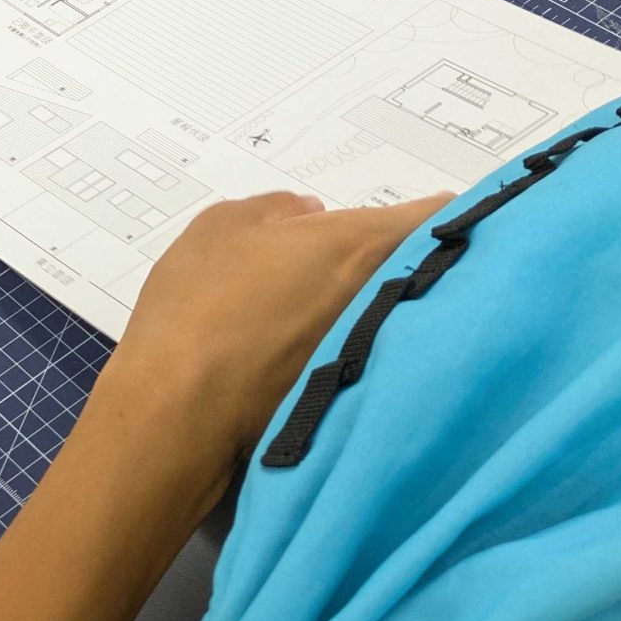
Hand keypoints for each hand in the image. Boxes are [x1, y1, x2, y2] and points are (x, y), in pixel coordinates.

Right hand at [102, 191, 449, 494]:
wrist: (180, 410)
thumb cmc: (199, 306)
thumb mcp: (221, 227)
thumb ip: (274, 209)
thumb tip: (308, 213)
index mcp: (358, 245)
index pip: (437, 217)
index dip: (440, 212)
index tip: (431, 213)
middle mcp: (380, 300)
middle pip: (425, 272)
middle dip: (413, 259)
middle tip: (370, 256)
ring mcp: (371, 354)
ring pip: (399, 319)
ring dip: (384, 308)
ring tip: (341, 304)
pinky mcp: (351, 396)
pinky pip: (373, 359)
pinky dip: (359, 351)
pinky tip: (319, 351)